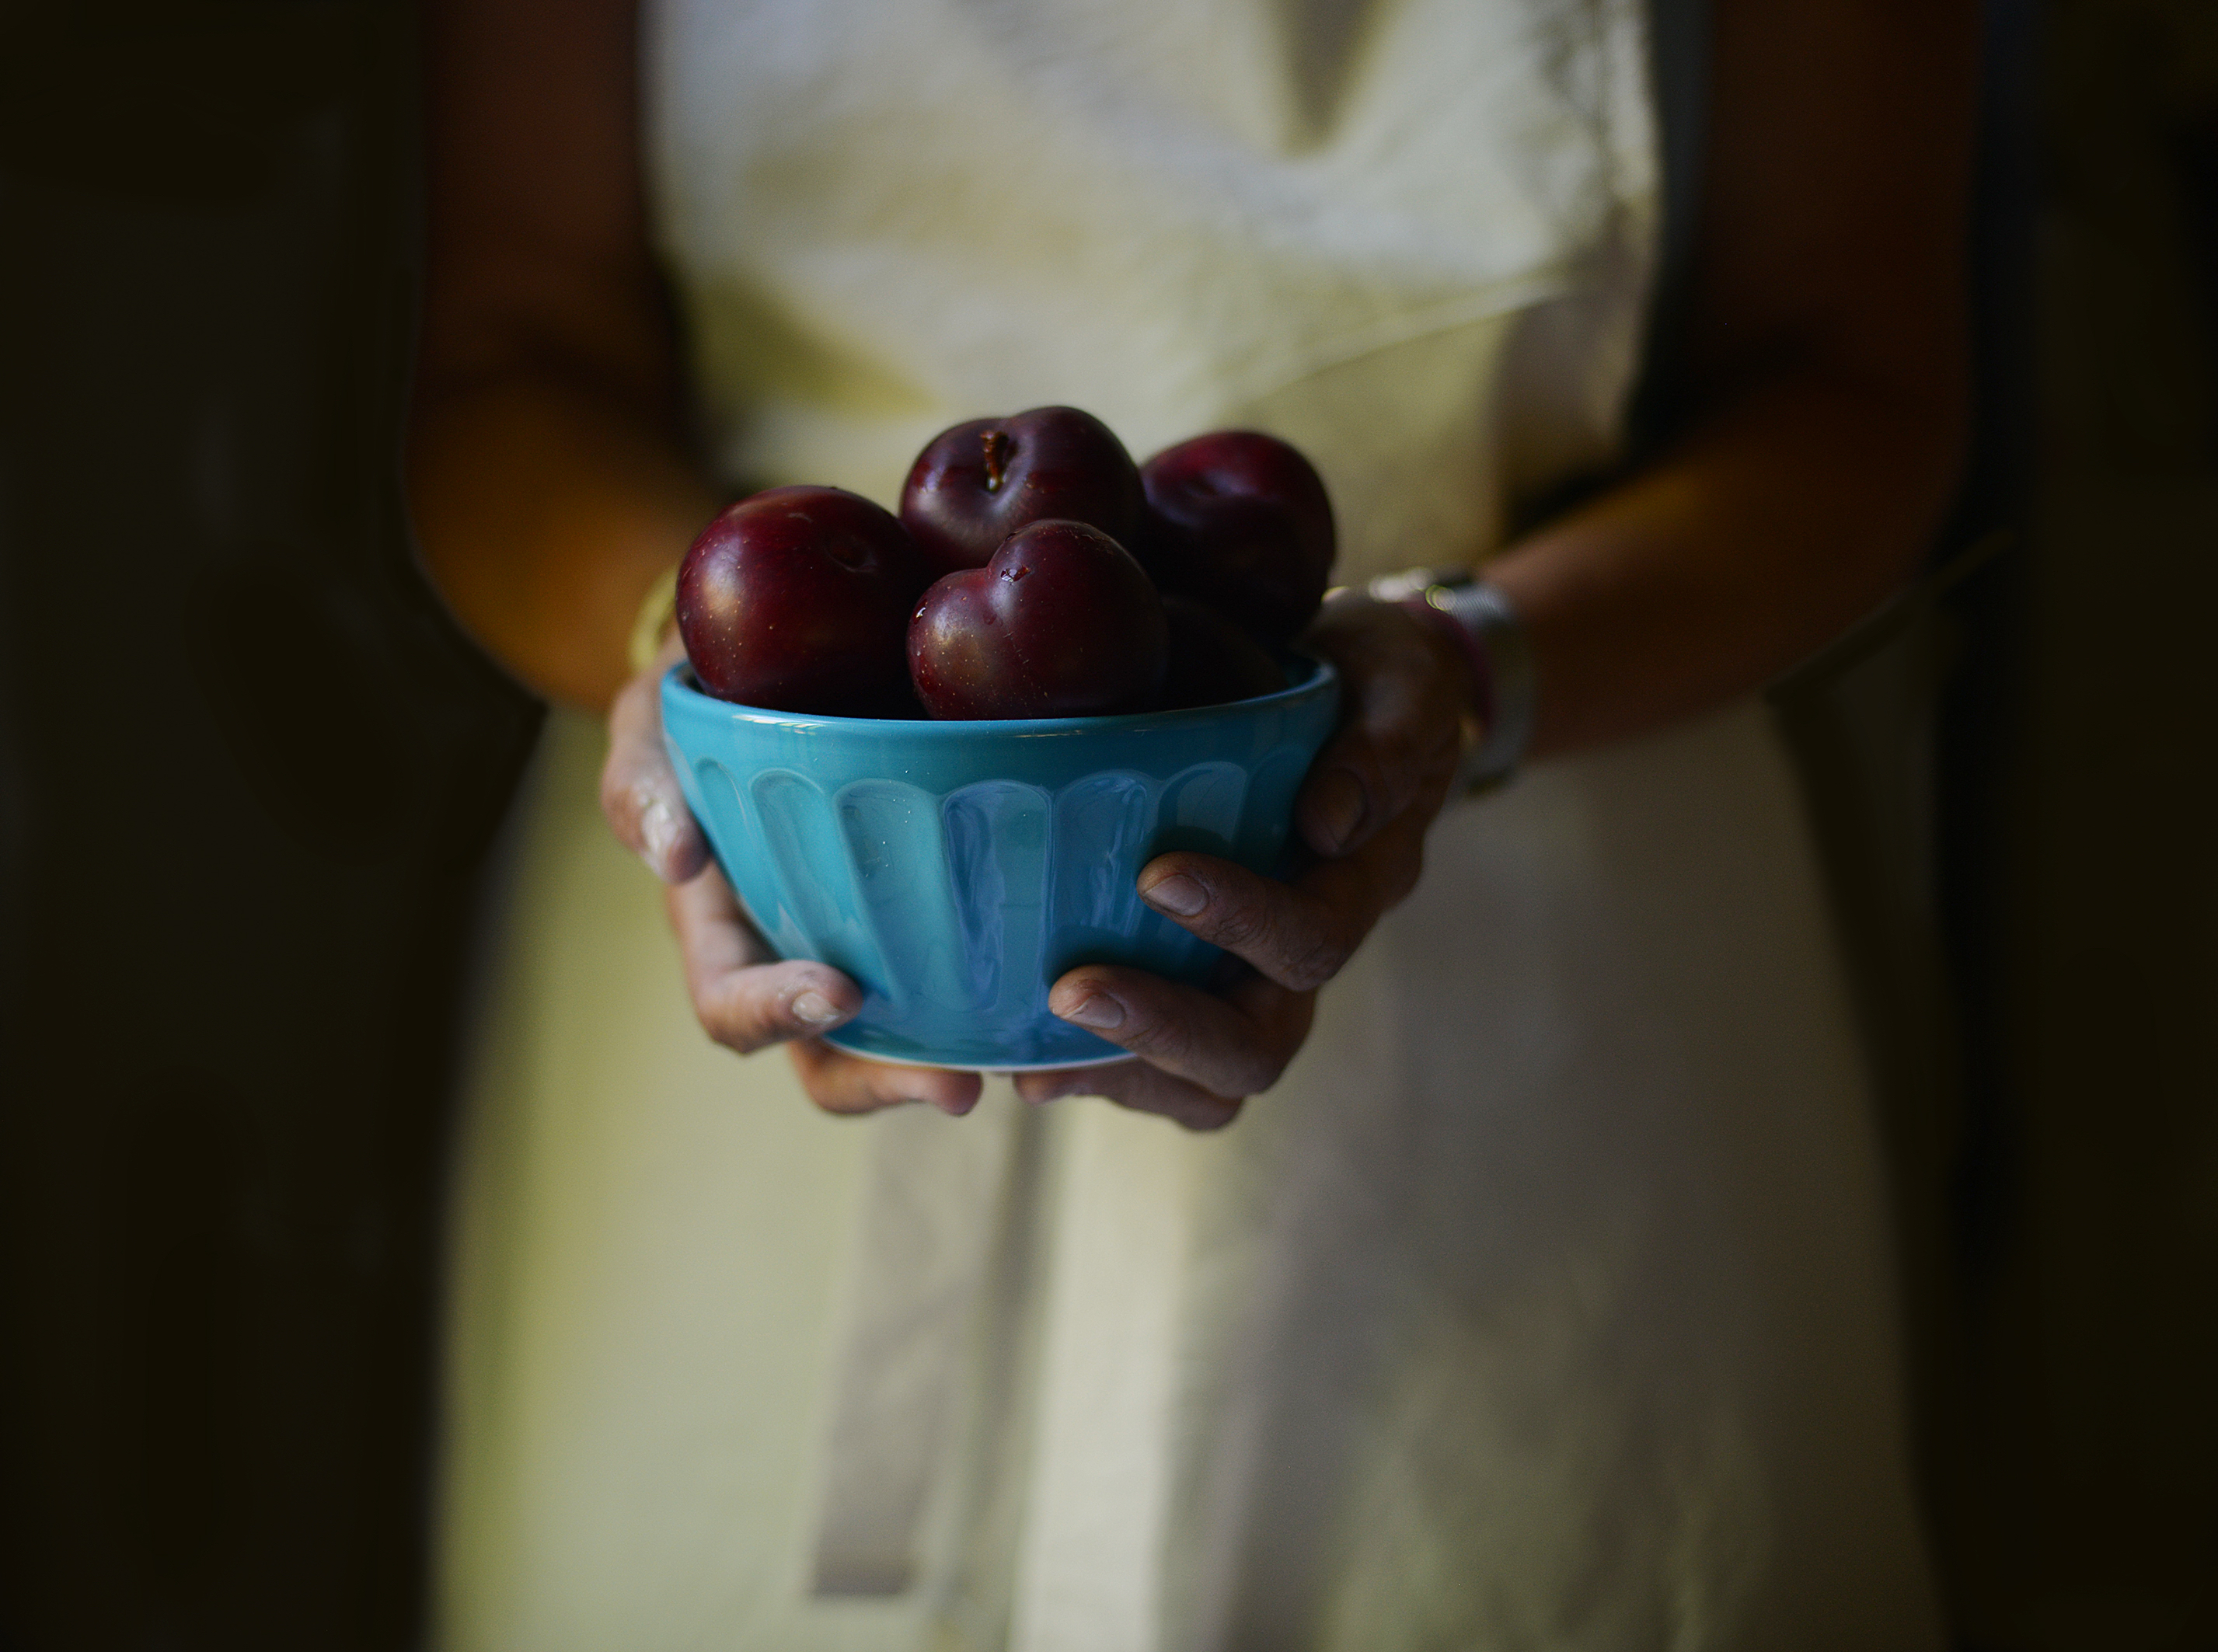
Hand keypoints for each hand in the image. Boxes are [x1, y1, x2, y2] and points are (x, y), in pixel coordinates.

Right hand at [599, 632, 982, 1116]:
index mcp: (722, 931)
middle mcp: (796, 957)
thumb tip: (674, 859)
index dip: (778, 1015)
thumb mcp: (654, 725)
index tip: (839, 993)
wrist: (785, 663)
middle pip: (831, 1059)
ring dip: (959, 1063)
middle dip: (886, 1082)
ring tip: (1024, 1070)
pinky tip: (1066, 998)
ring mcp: (869, 944)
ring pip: (908, 1038)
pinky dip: (1009, 1002)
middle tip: (958, 1088)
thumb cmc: (706, 699)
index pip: (732, 1006)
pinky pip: (969, 975)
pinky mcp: (936, 917)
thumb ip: (644, 783)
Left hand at [1014, 598, 1474, 1128]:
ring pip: (1207, 1080)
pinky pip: (1161, 1068)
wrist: (1360, 700)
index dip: (1243, 919)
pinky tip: (1016, 1052)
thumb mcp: (1401, 683)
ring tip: (1028, 1063)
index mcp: (1360, 885)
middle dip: (1164, 1027)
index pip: (1314, 937)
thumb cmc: (1376, 684)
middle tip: (1072, 992)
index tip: (1159, 874)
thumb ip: (1385, 742)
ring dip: (1119, 1071)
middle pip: (1257, 1047)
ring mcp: (1253, 981)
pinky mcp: (1198, 982)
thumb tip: (1328, 823)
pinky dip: (1095, 1069)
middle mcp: (1306, 955)